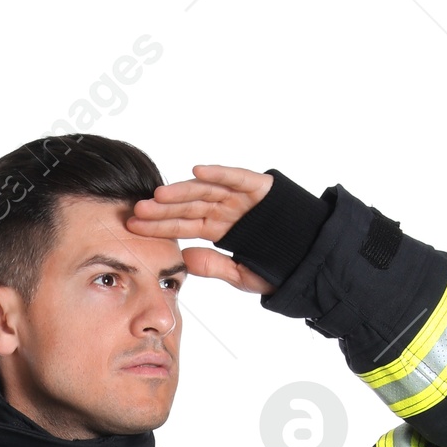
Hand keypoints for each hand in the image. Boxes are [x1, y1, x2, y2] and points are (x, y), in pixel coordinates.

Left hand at [125, 165, 275, 292]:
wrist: (312, 264)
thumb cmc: (278, 270)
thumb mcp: (241, 275)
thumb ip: (213, 266)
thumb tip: (184, 259)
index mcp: (219, 229)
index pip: (183, 225)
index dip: (159, 225)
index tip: (134, 227)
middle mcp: (227, 209)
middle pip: (188, 206)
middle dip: (162, 209)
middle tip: (136, 210)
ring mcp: (242, 197)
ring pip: (206, 191)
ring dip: (183, 191)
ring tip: (159, 195)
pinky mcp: (261, 187)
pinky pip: (237, 178)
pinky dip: (219, 173)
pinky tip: (197, 171)